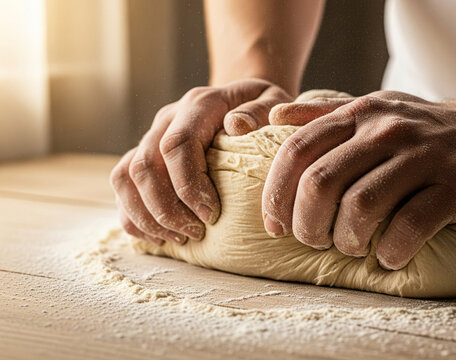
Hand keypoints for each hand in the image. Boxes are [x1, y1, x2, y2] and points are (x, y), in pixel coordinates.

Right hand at [111, 78, 292, 245]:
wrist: (242, 100)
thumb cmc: (262, 108)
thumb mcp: (273, 100)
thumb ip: (260, 111)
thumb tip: (237, 126)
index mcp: (198, 105)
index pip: (177, 145)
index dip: (188, 185)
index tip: (212, 215)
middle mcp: (167, 118)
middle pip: (145, 166)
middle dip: (166, 209)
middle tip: (196, 233)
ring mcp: (151, 136)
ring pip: (126, 177)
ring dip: (147, 215)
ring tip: (181, 238)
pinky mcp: (144, 155)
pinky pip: (121, 186)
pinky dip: (133, 216)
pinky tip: (159, 237)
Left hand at [262, 91, 455, 269]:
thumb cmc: (421, 129)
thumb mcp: (373, 109)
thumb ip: (324, 113)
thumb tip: (274, 118)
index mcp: (358, 115)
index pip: (297, 151)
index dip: (276, 194)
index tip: (277, 225)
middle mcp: (386, 130)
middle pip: (321, 182)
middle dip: (307, 224)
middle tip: (315, 241)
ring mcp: (423, 156)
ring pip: (362, 205)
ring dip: (346, 239)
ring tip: (352, 247)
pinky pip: (411, 225)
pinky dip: (391, 250)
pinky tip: (389, 256)